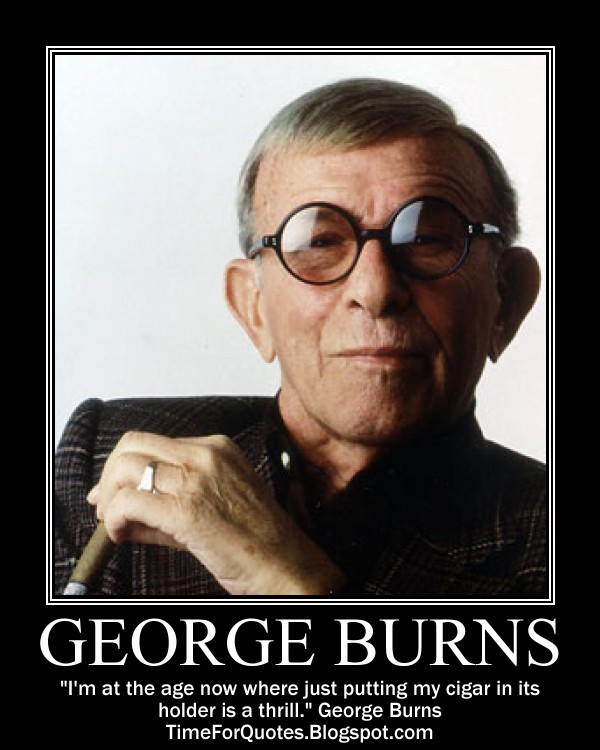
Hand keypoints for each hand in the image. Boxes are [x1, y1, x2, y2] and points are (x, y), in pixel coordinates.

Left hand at [88, 431, 345, 594]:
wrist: (285, 563)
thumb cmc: (258, 539)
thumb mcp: (213, 505)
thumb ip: (167, 500)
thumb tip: (121, 506)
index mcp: (216, 448)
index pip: (150, 442)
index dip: (123, 466)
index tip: (114, 490)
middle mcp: (206, 456)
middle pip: (132, 446)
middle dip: (111, 476)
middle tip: (108, 504)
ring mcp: (198, 480)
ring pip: (126, 470)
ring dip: (111, 499)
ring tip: (115, 523)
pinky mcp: (188, 510)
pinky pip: (129, 502)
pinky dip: (115, 518)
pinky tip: (120, 534)